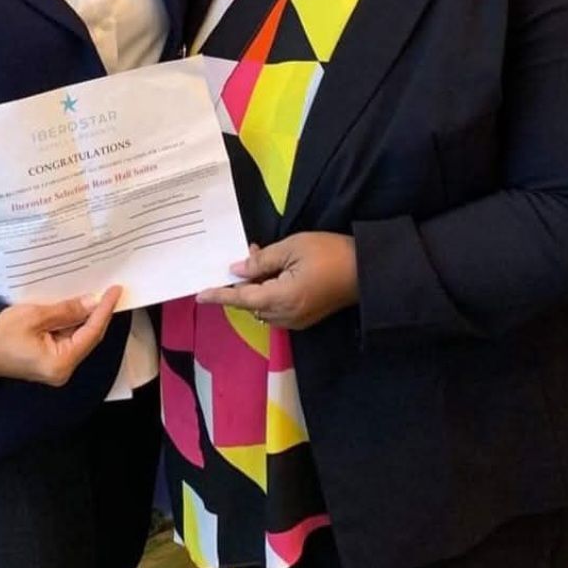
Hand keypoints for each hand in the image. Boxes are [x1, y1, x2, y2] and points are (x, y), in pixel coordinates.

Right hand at [0, 287, 121, 385]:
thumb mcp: (35, 316)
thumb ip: (67, 310)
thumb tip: (92, 302)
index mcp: (60, 363)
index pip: (92, 332)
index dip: (105, 310)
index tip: (115, 290)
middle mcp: (61, 370)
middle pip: (88, 337)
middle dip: (98, 313)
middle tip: (109, 289)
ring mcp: (53, 367)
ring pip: (77, 337)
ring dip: (85, 317)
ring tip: (96, 292)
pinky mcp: (45, 361)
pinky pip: (65, 339)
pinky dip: (71, 322)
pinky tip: (75, 305)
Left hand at [197, 234, 357, 329]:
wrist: (367, 270)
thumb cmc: (330, 253)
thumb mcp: (293, 247)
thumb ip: (262, 260)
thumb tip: (237, 270)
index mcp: (282, 298)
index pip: (241, 298)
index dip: (219, 295)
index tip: (199, 295)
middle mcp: (286, 316)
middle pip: (251, 304)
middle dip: (243, 283)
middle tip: (249, 254)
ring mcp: (297, 320)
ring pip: (263, 307)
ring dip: (257, 288)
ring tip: (264, 258)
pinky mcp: (306, 318)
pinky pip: (277, 309)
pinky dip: (269, 294)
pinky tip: (276, 274)